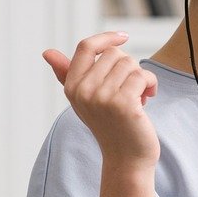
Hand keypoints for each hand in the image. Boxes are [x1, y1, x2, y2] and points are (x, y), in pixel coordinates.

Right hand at [43, 32, 159, 170]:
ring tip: (138, 98)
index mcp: (72, 87)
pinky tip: (147, 100)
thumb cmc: (110, 126)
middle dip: (128, 67)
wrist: (126, 159)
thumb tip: (47, 52)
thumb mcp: (86, 99)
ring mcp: (101, 97)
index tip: (124, 36)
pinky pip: (142, 76)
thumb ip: (68, 75)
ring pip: (130, 63)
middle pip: (114, 53)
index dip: (106, 38)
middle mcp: (83, 91)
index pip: (86, 47)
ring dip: (141, 78)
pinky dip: (150, 85)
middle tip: (130, 89)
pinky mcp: (122, 103)